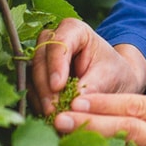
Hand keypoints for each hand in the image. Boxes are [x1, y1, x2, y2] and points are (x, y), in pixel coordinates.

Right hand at [30, 19, 145, 115]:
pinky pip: (31, 88)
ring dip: (40, 96)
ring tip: (52, 115)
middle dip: (45, 85)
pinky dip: (39, 102)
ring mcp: (42, 57)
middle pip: (41, 59)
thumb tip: (73, 104)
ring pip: (32, 74)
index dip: (56, 64)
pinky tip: (49, 115)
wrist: (114, 81)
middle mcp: (53, 39)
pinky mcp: (37, 76)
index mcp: (74, 30)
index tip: (58, 86)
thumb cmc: (114, 72)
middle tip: (53, 108)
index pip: (59, 43)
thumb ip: (92, 86)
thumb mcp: (109, 77)